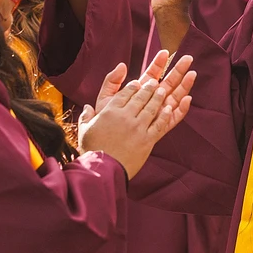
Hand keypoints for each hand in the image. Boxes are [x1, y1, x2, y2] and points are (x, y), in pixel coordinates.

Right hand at [78, 56, 195, 178]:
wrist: (103, 170)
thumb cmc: (92, 150)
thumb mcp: (84, 130)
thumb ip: (86, 116)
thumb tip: (87, 107)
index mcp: (110, 112)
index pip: (124, 93)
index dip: (133, 87)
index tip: (138, 82)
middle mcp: (125, 116)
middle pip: (140, 97)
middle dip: (148, 88)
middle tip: (154, 82)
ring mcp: (138, 127)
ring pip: (151, 107)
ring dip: (158, 97)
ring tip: (162, 90)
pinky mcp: (147, 139)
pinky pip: (159, 124)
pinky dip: (164, 115)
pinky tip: (169, 108)